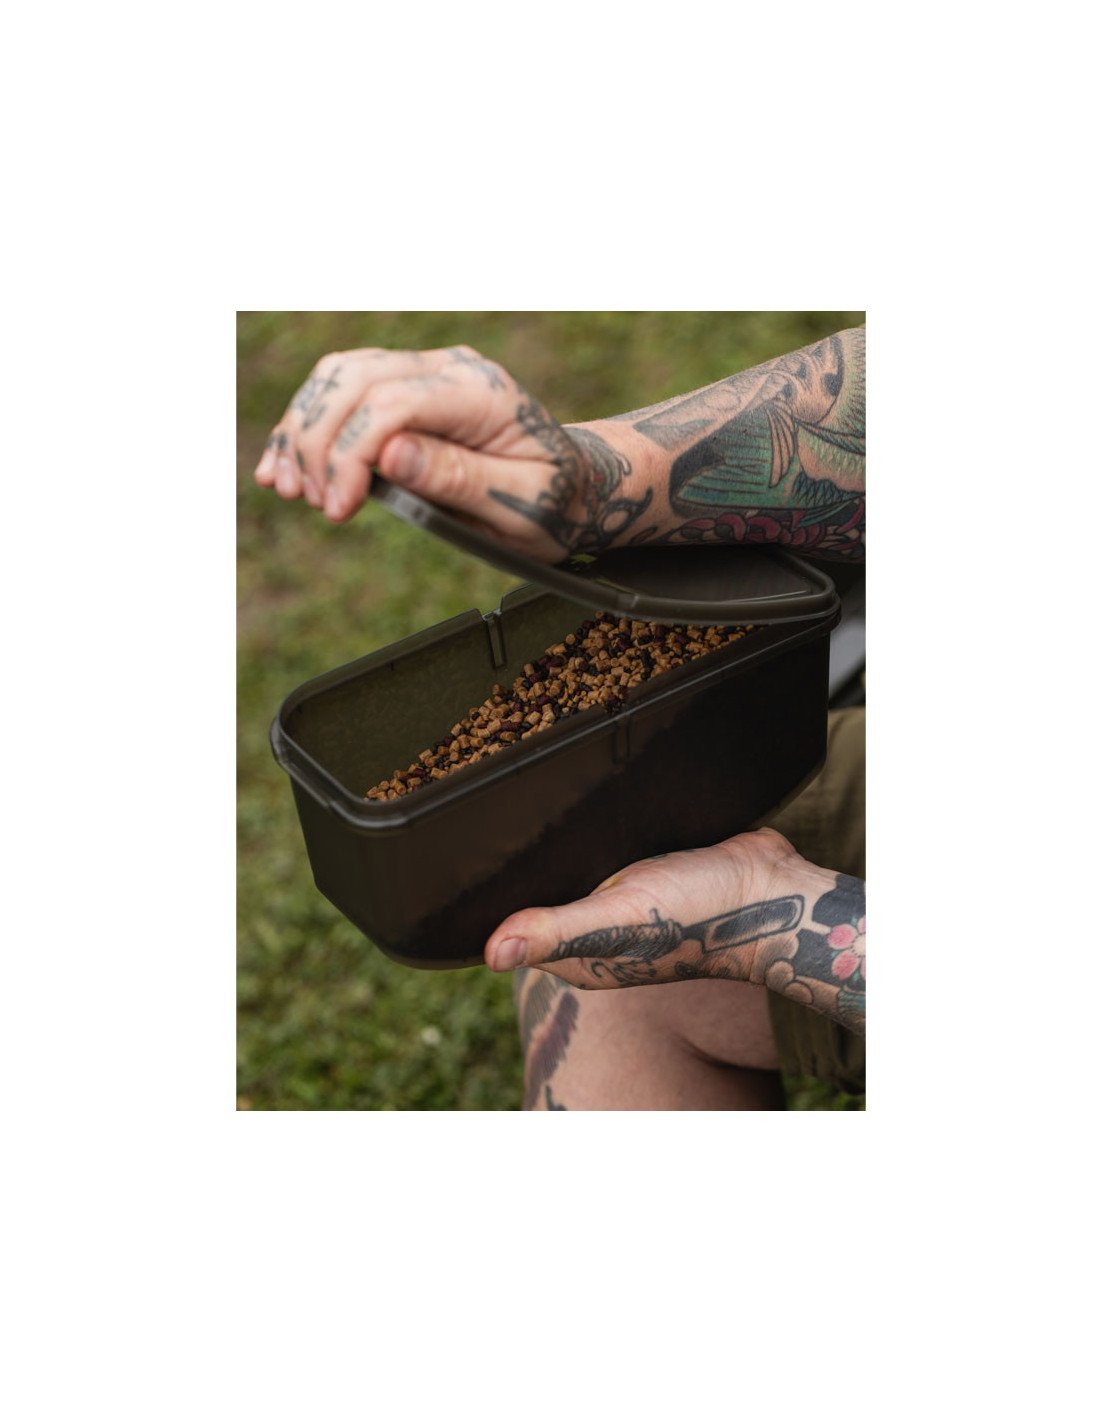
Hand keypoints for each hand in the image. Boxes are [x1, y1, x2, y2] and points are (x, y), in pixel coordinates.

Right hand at [252, 344, 652, 561]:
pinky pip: (343, 391)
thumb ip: (458, 478)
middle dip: (318, 441)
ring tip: (289, 488)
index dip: (352, 454)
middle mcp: (452, 369)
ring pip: (340, 376)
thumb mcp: (521, 504)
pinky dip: (308, 425)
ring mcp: (427, 372)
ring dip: (302, 429)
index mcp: (484, 394)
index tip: (339, 508)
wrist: (575, 486)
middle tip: (313, 501)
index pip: (393, 403)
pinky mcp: (406, 387)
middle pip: (355, 379)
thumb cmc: (555, 502)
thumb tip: (391, 454)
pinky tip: (283, 465)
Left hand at [484, 829, 866, 1034]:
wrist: (771, 888)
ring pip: (571, 869)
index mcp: (577, 955)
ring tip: (529, 797)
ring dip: (557, 841)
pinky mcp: (644, 870)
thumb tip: (490, 953)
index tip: (461, 856)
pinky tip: (580, 802)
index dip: (488, 896)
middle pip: (541, 893)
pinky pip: (604, 848)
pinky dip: (592, 831)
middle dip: (521, 862)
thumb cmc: (698, 914)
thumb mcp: (619, 918)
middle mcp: (594, 932)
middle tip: (496, 810)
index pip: (513, 926)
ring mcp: (620, 903)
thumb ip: (557, 930)